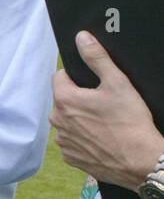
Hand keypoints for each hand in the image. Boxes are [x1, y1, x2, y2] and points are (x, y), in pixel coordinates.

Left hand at [50, 31, 163, 190]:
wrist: (141, 161)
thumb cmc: (131, 121)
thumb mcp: (118, 83)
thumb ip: (97, 58)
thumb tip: (81, 37)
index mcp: (64, 99)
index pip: (60, 77)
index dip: (77, 77)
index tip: (94, 84)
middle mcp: (57, 121)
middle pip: (63, 100)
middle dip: (79, 98)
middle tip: (104, 104)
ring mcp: (63, 141)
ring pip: (68, 121)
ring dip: (80, 119)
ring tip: (104, 123)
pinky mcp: (71, 157)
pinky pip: (73, 141)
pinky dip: (84, 138)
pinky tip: (102, 138)